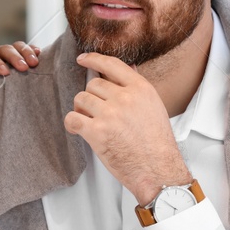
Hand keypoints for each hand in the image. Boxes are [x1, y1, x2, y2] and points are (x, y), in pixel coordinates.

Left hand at [0, 40, 39, 96]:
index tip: (5, 72)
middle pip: (4, 49)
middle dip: (15, 57)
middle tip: (24, 68)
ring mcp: (4, 54)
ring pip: (16, 46)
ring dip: (26, 52)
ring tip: (34, 63)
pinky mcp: (14, 58)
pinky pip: (24, 50)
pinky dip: (32, 50)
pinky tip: (39, 54)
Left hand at [64, 52, 189, 203]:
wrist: (158, 170)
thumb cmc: (157, 144)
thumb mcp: (154, 107)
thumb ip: (137, 90)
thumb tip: (127, 71)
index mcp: (140, 89)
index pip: (111, 65)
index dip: (93, 60)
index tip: (83, 59)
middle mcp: (125, 98)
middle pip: (93, 85)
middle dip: (91, 98)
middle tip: (96, 112)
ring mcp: (110, 114)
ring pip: (81, 99)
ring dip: (81, 110)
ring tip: (90, 122)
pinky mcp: (97, 132)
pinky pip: (72, 119)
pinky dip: (71, 124)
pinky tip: (77, 129)